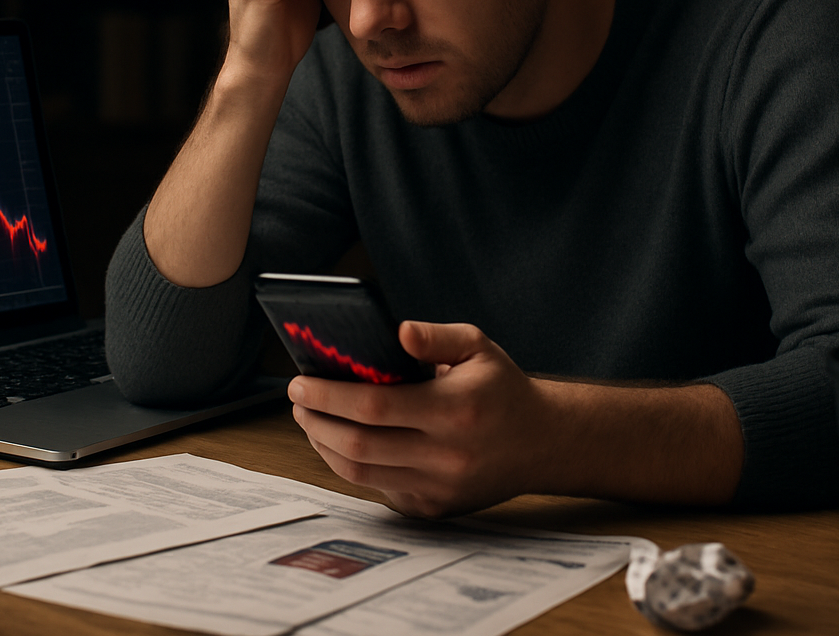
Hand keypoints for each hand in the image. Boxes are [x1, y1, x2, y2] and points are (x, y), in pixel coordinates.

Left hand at [287, 320, 552, 517]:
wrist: (541, 443)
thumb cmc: (501, 388)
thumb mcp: (478, 347)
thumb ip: (436, 336)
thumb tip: (397, 331)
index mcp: (455, 409)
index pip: (374, 406)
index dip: (329, 396)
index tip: (299, 383)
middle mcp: (447, 454)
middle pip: (359, 445)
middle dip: (316, 421)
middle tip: (297, 401)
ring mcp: (439, 487)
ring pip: (360, 473)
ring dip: (325, 446)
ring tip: (311, 420)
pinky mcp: (433, 508)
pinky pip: (378, 488)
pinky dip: (351, 466)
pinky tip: (341, 442)